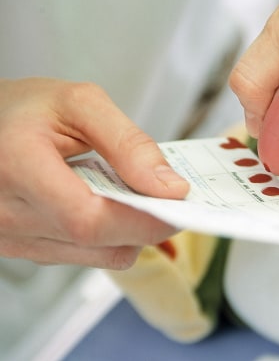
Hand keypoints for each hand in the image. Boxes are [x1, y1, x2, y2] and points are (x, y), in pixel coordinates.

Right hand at [0, 78, 188, 267]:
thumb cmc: (22, 109)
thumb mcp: (80, 104)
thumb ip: (128, 144)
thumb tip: (169, 187)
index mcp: (16, 167)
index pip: (88, 220)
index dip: (142, 221)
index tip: (179, 206)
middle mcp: (6, 213)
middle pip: (97, 243)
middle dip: (147, 224)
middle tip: (170, 198)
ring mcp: (10, 237)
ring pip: (96, 256)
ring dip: (130, 232)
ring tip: (135, 196)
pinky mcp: (21, 247)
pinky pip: (82, 255)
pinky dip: (109, 236)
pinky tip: (109, 207)